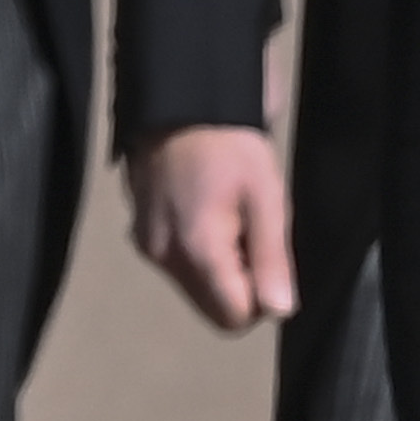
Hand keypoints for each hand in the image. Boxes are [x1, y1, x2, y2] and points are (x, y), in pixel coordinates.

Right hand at [126, 124, 295, 333]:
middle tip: (249, 234)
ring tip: (228, 219)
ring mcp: (147, 247)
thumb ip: (272, 259)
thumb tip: (280, 310)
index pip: (235, 317)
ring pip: (195, 290)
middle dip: (239, 286)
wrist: (180, 103)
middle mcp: (165, 259)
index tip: (268, 257)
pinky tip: (205, 213)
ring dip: (218, 270)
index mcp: (198, 251)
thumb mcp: (266, 197)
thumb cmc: (230, 145)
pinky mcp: (139, 235)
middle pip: (212, 309)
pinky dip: (196, 254)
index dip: (261, 297)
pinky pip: (177, 267)